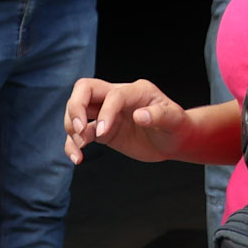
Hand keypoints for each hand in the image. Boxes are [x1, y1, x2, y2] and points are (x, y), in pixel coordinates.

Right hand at [64, 77, 188, 165]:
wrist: (173, 140)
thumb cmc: (176, 126)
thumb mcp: (175, 120)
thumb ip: (160, 116)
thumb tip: (141, 115)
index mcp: (137, 90)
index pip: (113, 95)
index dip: (105, 112)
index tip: (103, 133)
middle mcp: (117, 97)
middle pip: (84, 89)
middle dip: (75, 107)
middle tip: (78, 130)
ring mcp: (107, 114)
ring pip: (77, 110)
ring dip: (71, 127)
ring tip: (79, 149)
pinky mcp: (102, 131)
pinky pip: (80, 134)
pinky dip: (73, 144)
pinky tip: (77, 158)